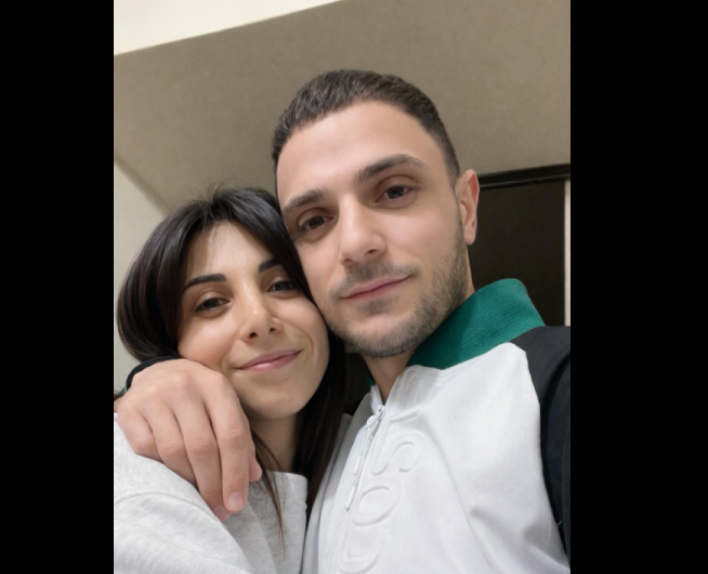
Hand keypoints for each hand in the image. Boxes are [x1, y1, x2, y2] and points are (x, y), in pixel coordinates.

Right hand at [115, 359, 261, 520]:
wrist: (159, 372)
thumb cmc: (200, 397)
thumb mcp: (226, 408)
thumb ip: (241, 439)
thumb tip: (252, 476)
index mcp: (216, 385)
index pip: (232, 435)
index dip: (235, 473)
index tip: (236, 503)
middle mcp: (185, 386)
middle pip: (203, 447)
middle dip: (213, 485)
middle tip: (218, 509)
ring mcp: (155, 396)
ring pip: (174, 451)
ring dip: (189, 481)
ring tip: (199, 496)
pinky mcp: (130, 409)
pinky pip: (146, 449)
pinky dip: (161, 468)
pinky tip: (172, 474)